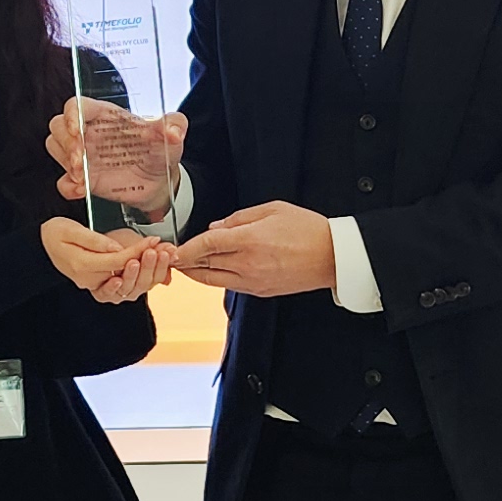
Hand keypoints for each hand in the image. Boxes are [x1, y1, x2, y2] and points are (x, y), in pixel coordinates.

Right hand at [42, 219, 178, 301]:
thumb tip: (115, 248)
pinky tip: (149, 269)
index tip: (154, 240)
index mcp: (82, 265)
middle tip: (161, 249)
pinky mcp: (98, 285)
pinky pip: (122, 288)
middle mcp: (89, 280)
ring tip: (158, 257)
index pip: (117, 260)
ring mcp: (93, 285)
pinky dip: (138, 279)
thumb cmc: (55, 233)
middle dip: (147, 263)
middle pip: (125, 275)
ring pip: (126, 287)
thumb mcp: (71, 229)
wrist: (42, 245)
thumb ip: (94, 240)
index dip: (138, 250)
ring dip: (145, 274)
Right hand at [50, 97, 183, 218]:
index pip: (77, 105)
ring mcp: (84, 156)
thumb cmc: (160, 153)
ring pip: (55, 148)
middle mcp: (90, 133)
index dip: (71, 115)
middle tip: (82, 160)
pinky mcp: (84, 178)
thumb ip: (174, 126)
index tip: (77, 130)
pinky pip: (62, 181)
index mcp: (106, 116)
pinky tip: (83, 190)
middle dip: (66, 143)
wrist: (160, 182)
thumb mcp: (170, 137)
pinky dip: (68, 186)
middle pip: (58, 126)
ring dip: (64, 162)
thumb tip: (174, 130)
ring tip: (83, 176)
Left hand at [175, 201, 336, 298]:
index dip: (185, 247)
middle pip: (204, 264)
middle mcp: (247, 264)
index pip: (206, 244)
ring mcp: (253, 281)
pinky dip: (215, 278)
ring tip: (182, 265)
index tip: (172, 248)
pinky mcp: (259, 291)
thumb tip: (215, 228)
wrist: (332, 257)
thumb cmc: (307, 229)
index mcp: (250, 240)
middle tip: (169, 256)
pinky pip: (229, 285)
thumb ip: (239, 218)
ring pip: (212, 279)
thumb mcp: (273, 209)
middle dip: (184, 261)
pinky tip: (209, 269)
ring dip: (195, 273)